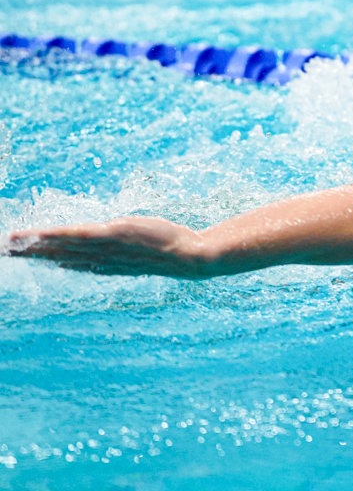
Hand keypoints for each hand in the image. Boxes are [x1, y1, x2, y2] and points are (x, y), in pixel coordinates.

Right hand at [4, 216, 208, 277]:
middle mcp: (98, 260)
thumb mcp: (134, 251)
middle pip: (54, 256)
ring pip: (63, 246)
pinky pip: (83, 235)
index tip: (13, 255)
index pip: (62, 262)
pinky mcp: (116, 234)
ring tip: (8, 242)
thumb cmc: (165, 249)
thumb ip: (113, 250)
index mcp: (100, 264)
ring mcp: (106, 248)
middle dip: (25, 254)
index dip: (37, 259)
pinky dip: (61, 235)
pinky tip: (44, 233)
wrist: (188, 257)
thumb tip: (101, 241)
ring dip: (35, 245)